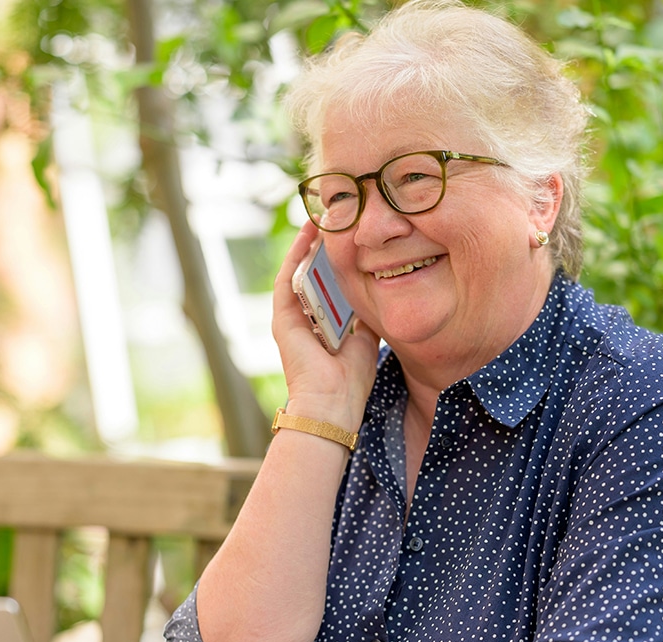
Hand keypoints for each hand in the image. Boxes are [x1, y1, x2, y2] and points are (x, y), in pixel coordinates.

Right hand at [273, 223, 380, 430]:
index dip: (340, 259)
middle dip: (326, 245)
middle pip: (315, 273)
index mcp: (324, 324)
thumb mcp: (366, 339)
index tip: (354, 235)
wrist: (332, 405)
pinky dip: (297, 255)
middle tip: (339, 215)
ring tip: (324, 215)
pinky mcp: (282, 318)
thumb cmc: (350, 382)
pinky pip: (288, 279)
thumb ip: (366, 316)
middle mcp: (305, 318)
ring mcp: (291, 316)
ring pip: (300, 270)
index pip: (331, 284)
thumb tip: (380, 290)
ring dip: (310, 242)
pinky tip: (308, 234)